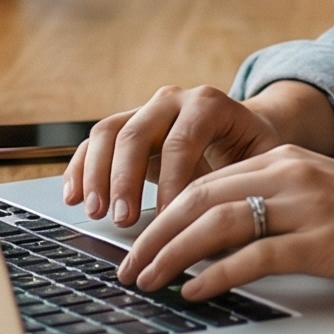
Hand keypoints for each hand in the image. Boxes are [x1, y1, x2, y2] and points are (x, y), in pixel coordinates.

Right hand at [61, 84, 292, 227]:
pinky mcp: (126, 127)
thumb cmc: (254, 153)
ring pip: (108, 133)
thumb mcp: (261, 164)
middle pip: (137, 132)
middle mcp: (173, 100)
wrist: (245, 129)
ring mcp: (145, 110)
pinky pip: (94, 142)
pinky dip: (80, 168)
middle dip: (125, 179)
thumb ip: (242, 186)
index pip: (181, 141)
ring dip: (96, 174)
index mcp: (208, 104)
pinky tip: (73, 197)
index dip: (171, 182)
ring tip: (95, 212)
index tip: (167, 218)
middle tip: (121, 219)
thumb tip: (225, 233)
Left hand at [119, 148, 333, 333]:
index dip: (163, 211)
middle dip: (153, 233)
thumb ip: (278, 206)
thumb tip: (221, 238)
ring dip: (171, 254)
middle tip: (125, 264)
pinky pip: (255, 255)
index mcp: (287, 158)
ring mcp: (308, 205)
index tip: (137, 239)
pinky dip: (216, 274)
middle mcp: (291, 172)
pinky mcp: (325, 241)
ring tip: (146, 280)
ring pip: (217, 223)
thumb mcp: (326, 198)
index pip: (205, 179)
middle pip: (199, 196)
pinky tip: (195, 292)